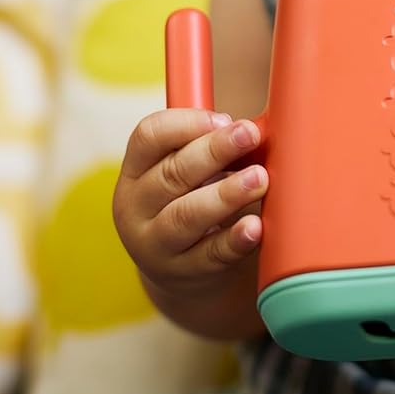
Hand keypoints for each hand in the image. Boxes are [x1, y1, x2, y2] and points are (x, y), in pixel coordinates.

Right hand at [112, 108, 267, 295]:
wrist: (181, 274)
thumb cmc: (189, 204)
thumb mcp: (185, 176)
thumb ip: (205, 149)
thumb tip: (249, 129)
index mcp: (135, 171)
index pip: (147, 136)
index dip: (186, 123)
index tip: (224, 118)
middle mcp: (135, 206)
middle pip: (172, 173)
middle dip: (214, 150)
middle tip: (249, 134)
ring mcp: (155, 244)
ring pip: (187, 215)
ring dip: (226, 194)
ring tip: (259, 178)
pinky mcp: (183, 273)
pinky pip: (210, 255)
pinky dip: (234, 240)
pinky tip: (255, 227)